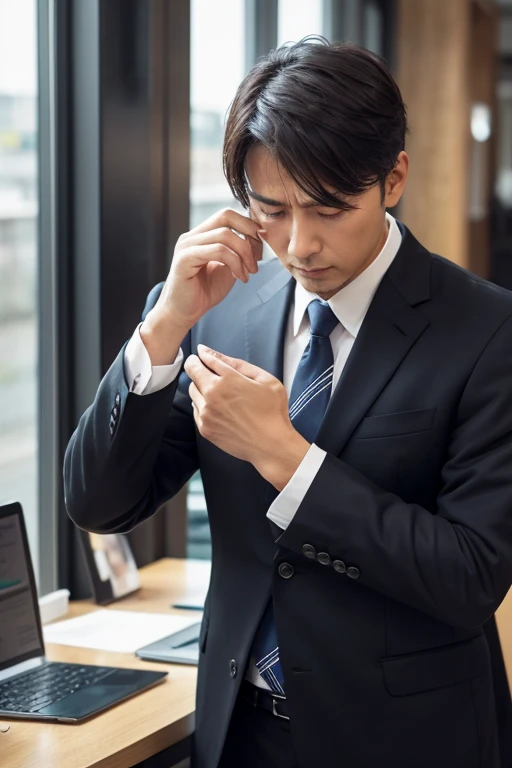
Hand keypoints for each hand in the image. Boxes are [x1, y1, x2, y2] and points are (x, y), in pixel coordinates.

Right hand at [141, 210, 264, 358]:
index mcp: (201, 236)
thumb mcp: (228, 268)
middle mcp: (192, 236)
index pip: (228, 216)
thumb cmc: (203, 292)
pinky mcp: (185, 259)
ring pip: (225, 235)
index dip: (249, 227)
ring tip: (249, 273)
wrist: (183, 314)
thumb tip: (258, 237)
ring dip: (244, 254)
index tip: (260, 249)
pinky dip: (235, 263)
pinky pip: (218, 251)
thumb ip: (239, 252)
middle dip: (249, 234)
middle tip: (257, 258)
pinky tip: (240, 277)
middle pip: (226, 216)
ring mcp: (187, 246)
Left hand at [185, 345, 309, 488]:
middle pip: (192, 372)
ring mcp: (206, 413)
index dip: (202, 354)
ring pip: (192, 391)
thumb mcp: (265, 379)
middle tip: (206, 368)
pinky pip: (195, 409)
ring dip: (200, 385)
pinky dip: (202, 404)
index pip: (204, 359)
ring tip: (216, 390)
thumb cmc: (272, 411)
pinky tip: (217, 407)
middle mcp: (212, 394)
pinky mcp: (204, 428)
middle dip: (196, 366)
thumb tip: (212, 354)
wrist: (270, 445)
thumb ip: (238, 364)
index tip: (202, 352)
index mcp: (228, 380)